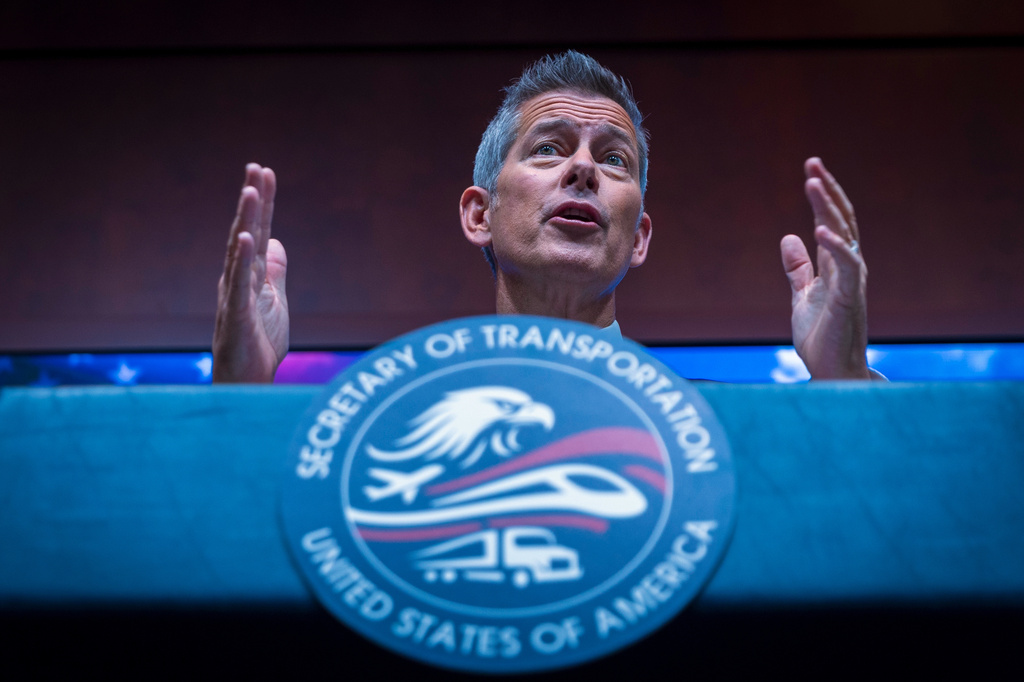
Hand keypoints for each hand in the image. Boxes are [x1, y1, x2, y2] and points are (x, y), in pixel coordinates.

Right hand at [213, 164, 288, 382]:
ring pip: (239, 252)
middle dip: (252, 201)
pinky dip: (241, 260)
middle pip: (246, 233)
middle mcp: (238, 280)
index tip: (265, 172)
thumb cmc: (258, 347)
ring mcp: (234, 296)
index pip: (259, 232)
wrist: (247, 385)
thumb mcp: (275, 302)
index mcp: (250, 275)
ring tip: (249, 190)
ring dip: (245, 220)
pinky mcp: (236, 317)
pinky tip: (245, 237)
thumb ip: (275, 272)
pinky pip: (238, 285)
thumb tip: (277, 241)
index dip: (263, 203)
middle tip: (256, 168)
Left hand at [780, 158, 872, 379]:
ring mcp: (852, 281)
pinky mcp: (849, 298)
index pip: (831, 221)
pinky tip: (819, 228)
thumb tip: (788, 236)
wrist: (832, 371)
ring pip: (844, 234)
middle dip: (826, 190)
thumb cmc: (821, 337)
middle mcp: (849, 267)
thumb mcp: (802, 295)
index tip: (810, 170)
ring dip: (828, 207)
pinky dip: (835, 245)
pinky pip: (847, 265)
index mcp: (837, 265)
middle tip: (812, 162)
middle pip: (841, 219)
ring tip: (813, 182)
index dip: (821, 196)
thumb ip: (798, 268)